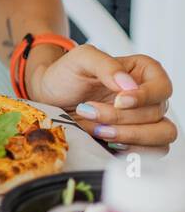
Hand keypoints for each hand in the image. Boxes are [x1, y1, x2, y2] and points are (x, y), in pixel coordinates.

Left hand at [27, 43, 175, 148]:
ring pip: (162, 134)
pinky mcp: (137, 139)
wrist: (49, 99)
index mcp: (143, 72)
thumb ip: (105, 65)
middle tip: (90, 112)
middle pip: (156, 113)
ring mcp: (146, 120)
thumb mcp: (80, 59)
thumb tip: (128, 84)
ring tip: (99, 131)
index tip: (119, 101)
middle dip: (122, 117)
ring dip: (130, 136)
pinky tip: (109, 143)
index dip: (144, 97)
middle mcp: (149, 96)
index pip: (162, 88)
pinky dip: (132, 150)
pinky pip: (154, 151)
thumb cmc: (66, 76)